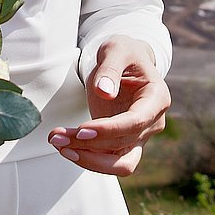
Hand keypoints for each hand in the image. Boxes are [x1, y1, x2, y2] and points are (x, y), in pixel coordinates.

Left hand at [54, 37, 168, 177]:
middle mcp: (153, 123)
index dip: (109, 130)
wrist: (126, 62)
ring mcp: (140, 136)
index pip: (136, 122)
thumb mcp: (116, 49)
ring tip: (58, 142)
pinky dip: (86, 156)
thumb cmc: (124, 53)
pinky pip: (108, 160)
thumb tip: (104, 92)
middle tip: (57, 137)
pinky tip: (64, 144)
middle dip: (90, 145)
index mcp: (157, 98)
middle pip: (124, 146)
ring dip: (87, 158)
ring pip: (119, 164)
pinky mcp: (124, 143)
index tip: (81, 129)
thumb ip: (110, 68)